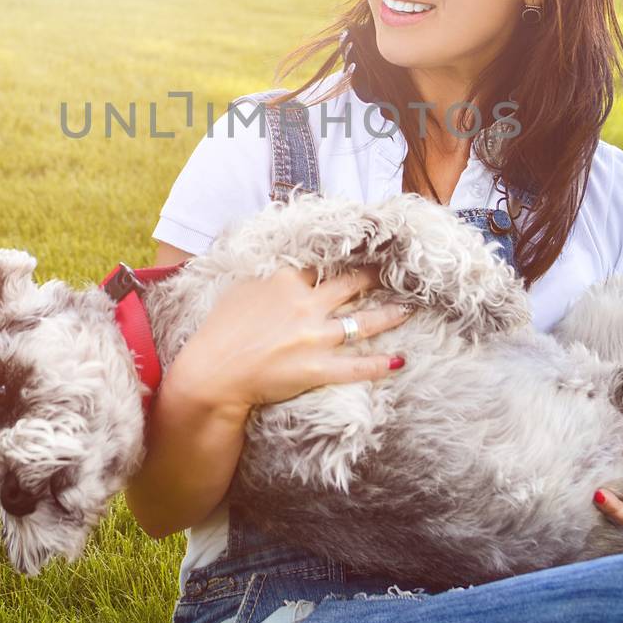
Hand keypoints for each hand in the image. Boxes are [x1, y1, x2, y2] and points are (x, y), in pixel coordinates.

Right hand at [166, 264, 411, 423]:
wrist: (213, 373)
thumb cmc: (218, 331)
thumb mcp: (240, 289)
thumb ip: (266, 277)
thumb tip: (281, 268)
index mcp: (285, 281)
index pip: (320, 264)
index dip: (342, 257)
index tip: (361, 249)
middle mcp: (305, 304)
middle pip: (350, 285)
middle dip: (374, 277)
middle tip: (393, 272)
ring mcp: (315, 337)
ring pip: (362, 322)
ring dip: (390, 315)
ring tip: (408, 309)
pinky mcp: (317, 368)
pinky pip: (356, 366)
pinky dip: (380, 365)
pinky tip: (399, 361)